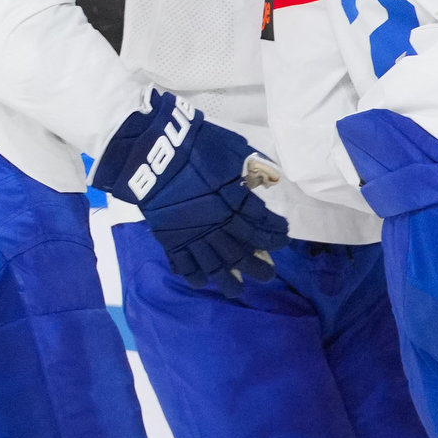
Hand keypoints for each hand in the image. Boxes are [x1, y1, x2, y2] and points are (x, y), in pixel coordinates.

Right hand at [92, 93, 289, 293]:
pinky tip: (203, 282)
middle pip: (242, 253)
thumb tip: (270, 180)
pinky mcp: (171, 238)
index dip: (276, 234)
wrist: (154, 151)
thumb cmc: (197, 146)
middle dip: (259, 266)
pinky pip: (184, 264)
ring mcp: (193, 234)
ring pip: (215, 266)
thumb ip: (253, 166)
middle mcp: (218, 225)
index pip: (263, 225)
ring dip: (229, 281)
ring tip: (237, 291)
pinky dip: (194, 276)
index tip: (283, 238)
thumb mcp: (233, 150)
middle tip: (269, 274)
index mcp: (236, 203)